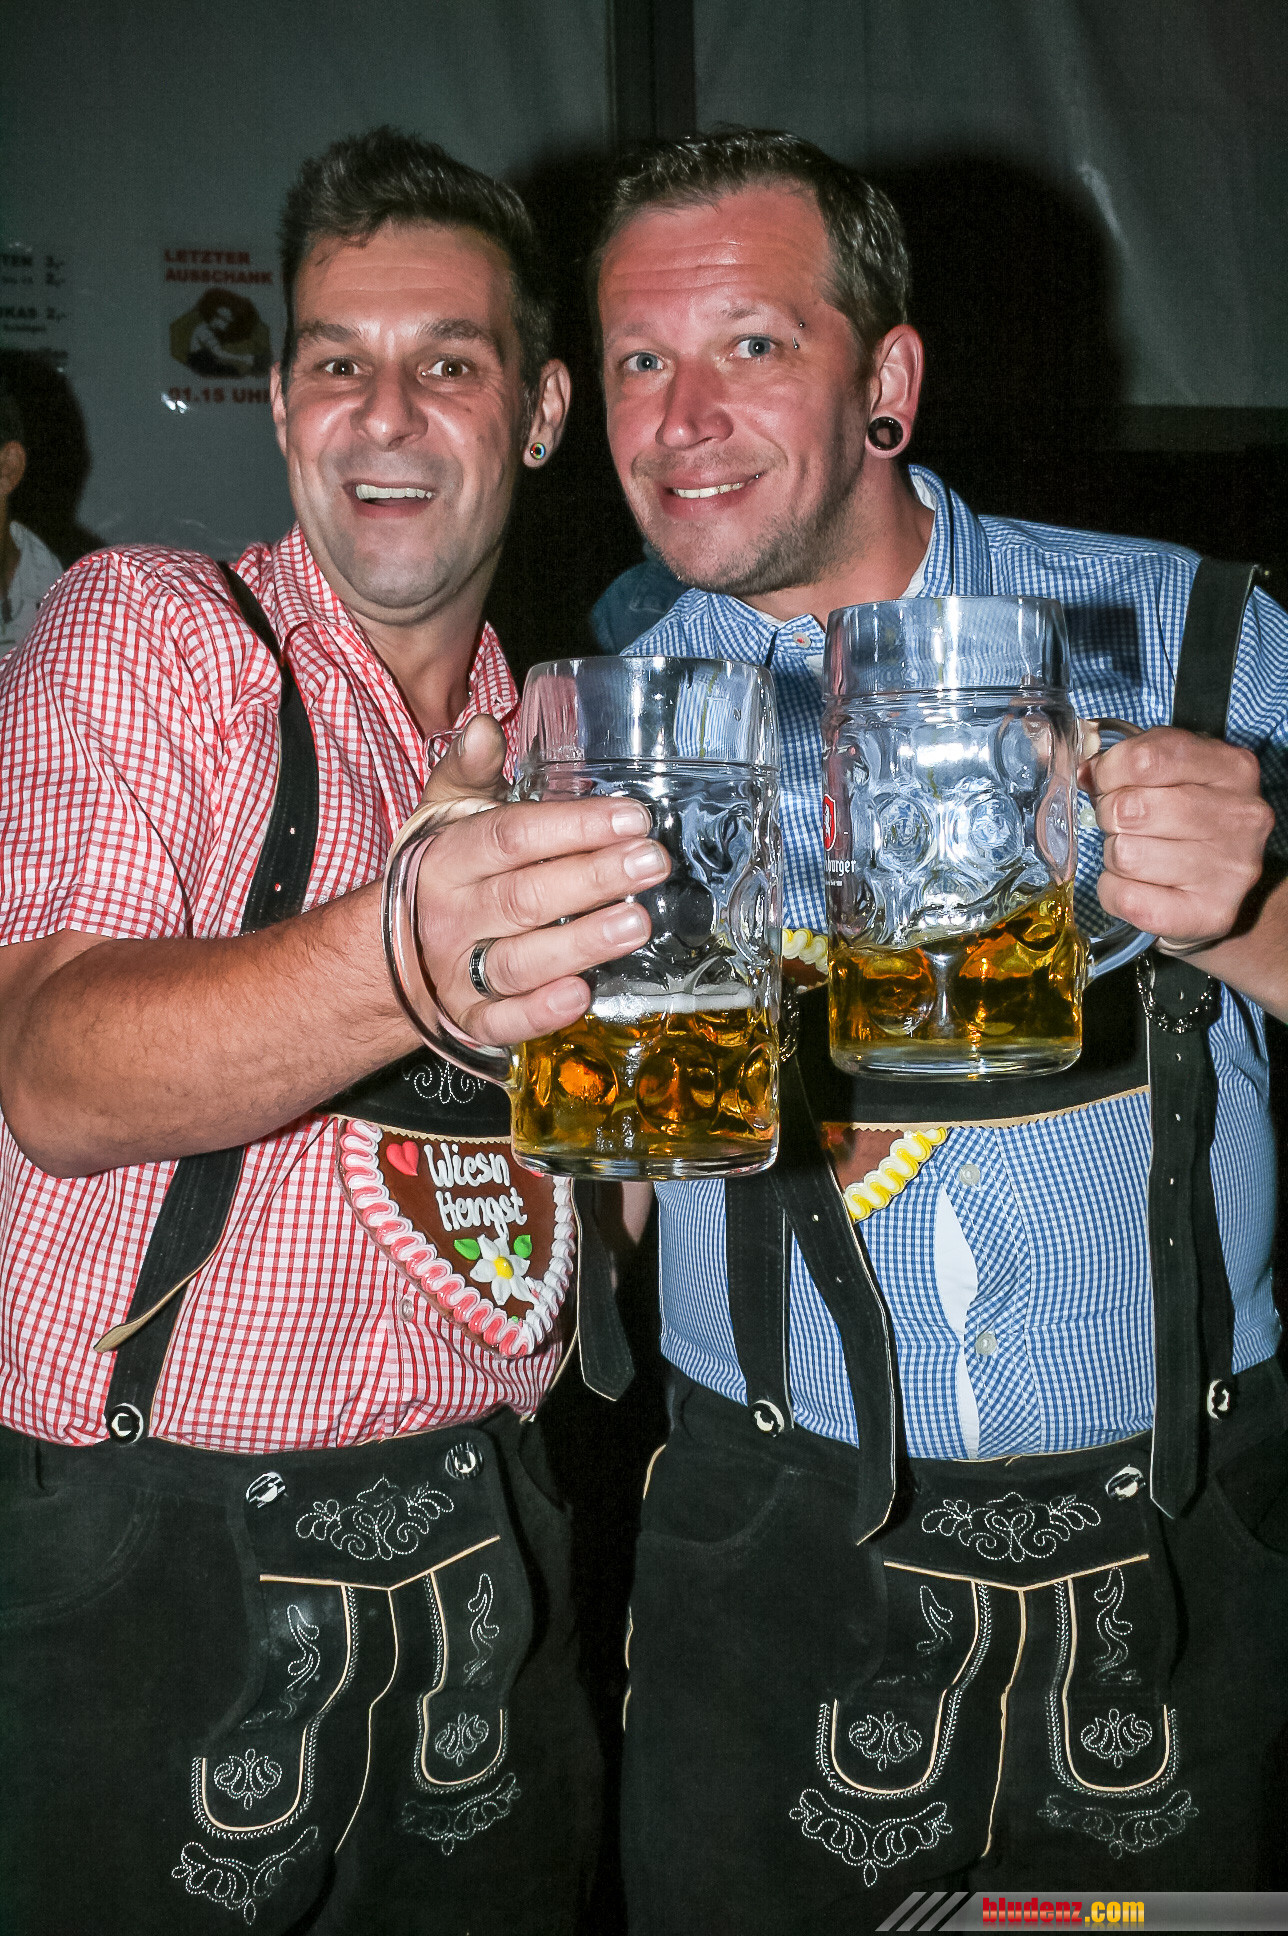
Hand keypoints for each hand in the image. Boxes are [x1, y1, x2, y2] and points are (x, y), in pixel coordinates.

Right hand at [411, 715, 669, 1043]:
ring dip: (580, 944)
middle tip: (650, 863)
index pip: (511, 837)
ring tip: (636, 923)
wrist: (387, 955)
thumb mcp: (443, 817)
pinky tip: (582, 995)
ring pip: (519, 961)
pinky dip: (540, 1013)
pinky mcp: (469, 1020)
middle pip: (524, 896)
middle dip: (592, 879)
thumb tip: (484, 727)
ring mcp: (457, 972)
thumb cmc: (439, 876)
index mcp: (448, 859)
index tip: (631, 818)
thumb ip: (467, 772)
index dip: (573, 826)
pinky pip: (502, 1022)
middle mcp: (451, 916)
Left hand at [1083, 726, 1273, 952]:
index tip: (1109, 782)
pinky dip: (1114, 890)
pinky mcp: (1210, 913)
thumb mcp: (1172, 775)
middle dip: (1110, 816)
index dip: (1110, 771)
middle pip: (1130, 809)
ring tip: (1138, 854)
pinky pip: (1126, 897)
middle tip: (1123, 824)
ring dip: (1114, 855)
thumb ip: (1129, 762)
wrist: (1220, 887)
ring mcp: (1230, 868)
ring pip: (1125, 855)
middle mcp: (1241, 816)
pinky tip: (1136, 884)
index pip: (1146, 759)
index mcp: (1233, 768)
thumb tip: (1087, 772)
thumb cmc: (1190, 822)